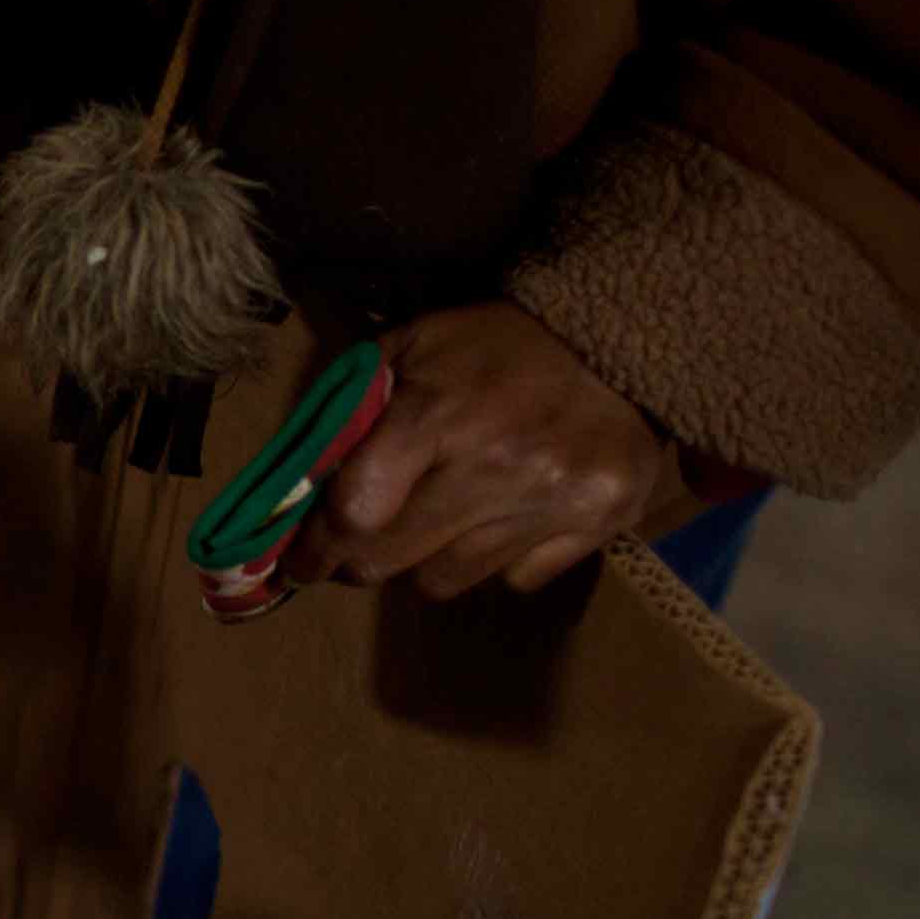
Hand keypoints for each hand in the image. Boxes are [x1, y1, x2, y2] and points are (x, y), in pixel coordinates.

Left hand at [285, 303, 689, 598]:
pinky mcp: (600, 523)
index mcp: (441, 412)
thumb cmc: (494, 345)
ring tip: (427, 527)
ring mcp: (554, 500)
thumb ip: (353, 411)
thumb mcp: (410, 349)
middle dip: (354, 562)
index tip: (301, 559)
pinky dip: (496, 561)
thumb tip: (302, 485)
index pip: (356, 510)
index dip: (318, 542)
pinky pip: (516, 580)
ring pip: (447, 579)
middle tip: (344, 557)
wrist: (618, 338)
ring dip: (423, 562)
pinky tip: (498, 519)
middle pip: (391, 558)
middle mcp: (499, 464)